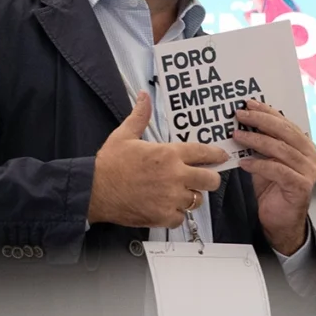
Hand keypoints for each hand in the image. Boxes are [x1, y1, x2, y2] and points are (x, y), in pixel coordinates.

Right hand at [89, 91, 228, 227]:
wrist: (94, 189)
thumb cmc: (110, 164)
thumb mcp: (125, 134)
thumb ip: (140, 116)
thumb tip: (144, 97)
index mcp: (168, 154)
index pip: (203, 153)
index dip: (216, 154)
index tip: (221, 156)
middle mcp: (174, 176)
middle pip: (210, 180)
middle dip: (209, 178)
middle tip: (202, 178)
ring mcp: (170, 198)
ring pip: (197, 200)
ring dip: (191, 196)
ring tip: (180, 193)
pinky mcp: (163, 216)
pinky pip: (181, 218)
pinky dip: (176, 214)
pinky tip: (167, 207)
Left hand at [232, 99, 315, 254]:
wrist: (280, 220)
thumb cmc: (273, 189)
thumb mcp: (265, 160)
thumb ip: (260, 143)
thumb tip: (241, 123)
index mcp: (303, 145)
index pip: (284, 122)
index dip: (267, 111)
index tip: (248, 104)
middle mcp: (309, 155)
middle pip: (284, 132)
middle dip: (260, 121)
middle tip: (240, 115)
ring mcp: (308, 171)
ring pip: (280, 149)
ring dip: (256, 140)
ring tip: (237, 136)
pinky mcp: (301, 186)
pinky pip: (278, 170)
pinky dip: (259, 165)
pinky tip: (243, 163)